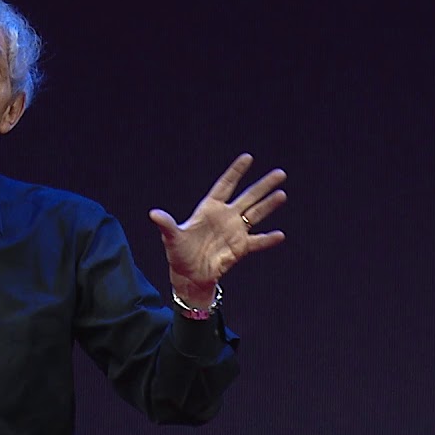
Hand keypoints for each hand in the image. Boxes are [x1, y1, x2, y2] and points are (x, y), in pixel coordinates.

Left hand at [148, 154, 285, 306]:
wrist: (189, 276)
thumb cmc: (179, 254)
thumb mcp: (171, 237)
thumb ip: (167, 225)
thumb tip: (153, 214)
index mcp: (209, 208)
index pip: (225, 185)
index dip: (236, 172)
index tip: (248, 158)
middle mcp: (225, 216)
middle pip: (248, 197)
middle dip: (263, 185)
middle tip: (280, 173)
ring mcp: (235, 231)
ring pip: (256, 214)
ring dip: (269, 205)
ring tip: (282, 194)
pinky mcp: (240, 248)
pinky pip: (257, 242)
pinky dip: (267, 239)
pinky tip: (279, 235)